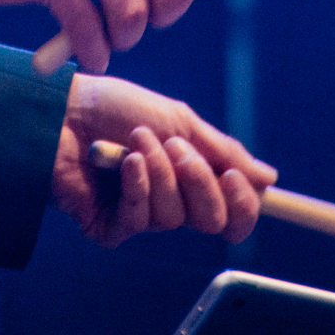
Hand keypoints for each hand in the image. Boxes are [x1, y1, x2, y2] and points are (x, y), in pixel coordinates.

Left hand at [52, 72, 276, 247]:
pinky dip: (136, 185)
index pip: (231, 212)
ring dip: (158, 171)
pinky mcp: (111, 227)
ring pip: (173, 216)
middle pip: (211, 220)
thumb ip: (222, 152)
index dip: (241, 203)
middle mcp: (169, 200)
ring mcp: (140, 216)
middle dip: (198, 180)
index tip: (234, 176)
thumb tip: (269, 178)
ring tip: (136, 141)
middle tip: (176, 148)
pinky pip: (139, 219)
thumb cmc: (118, 108)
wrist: (66, 110)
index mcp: (189, 178)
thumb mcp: (178, 121)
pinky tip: (123, 162)